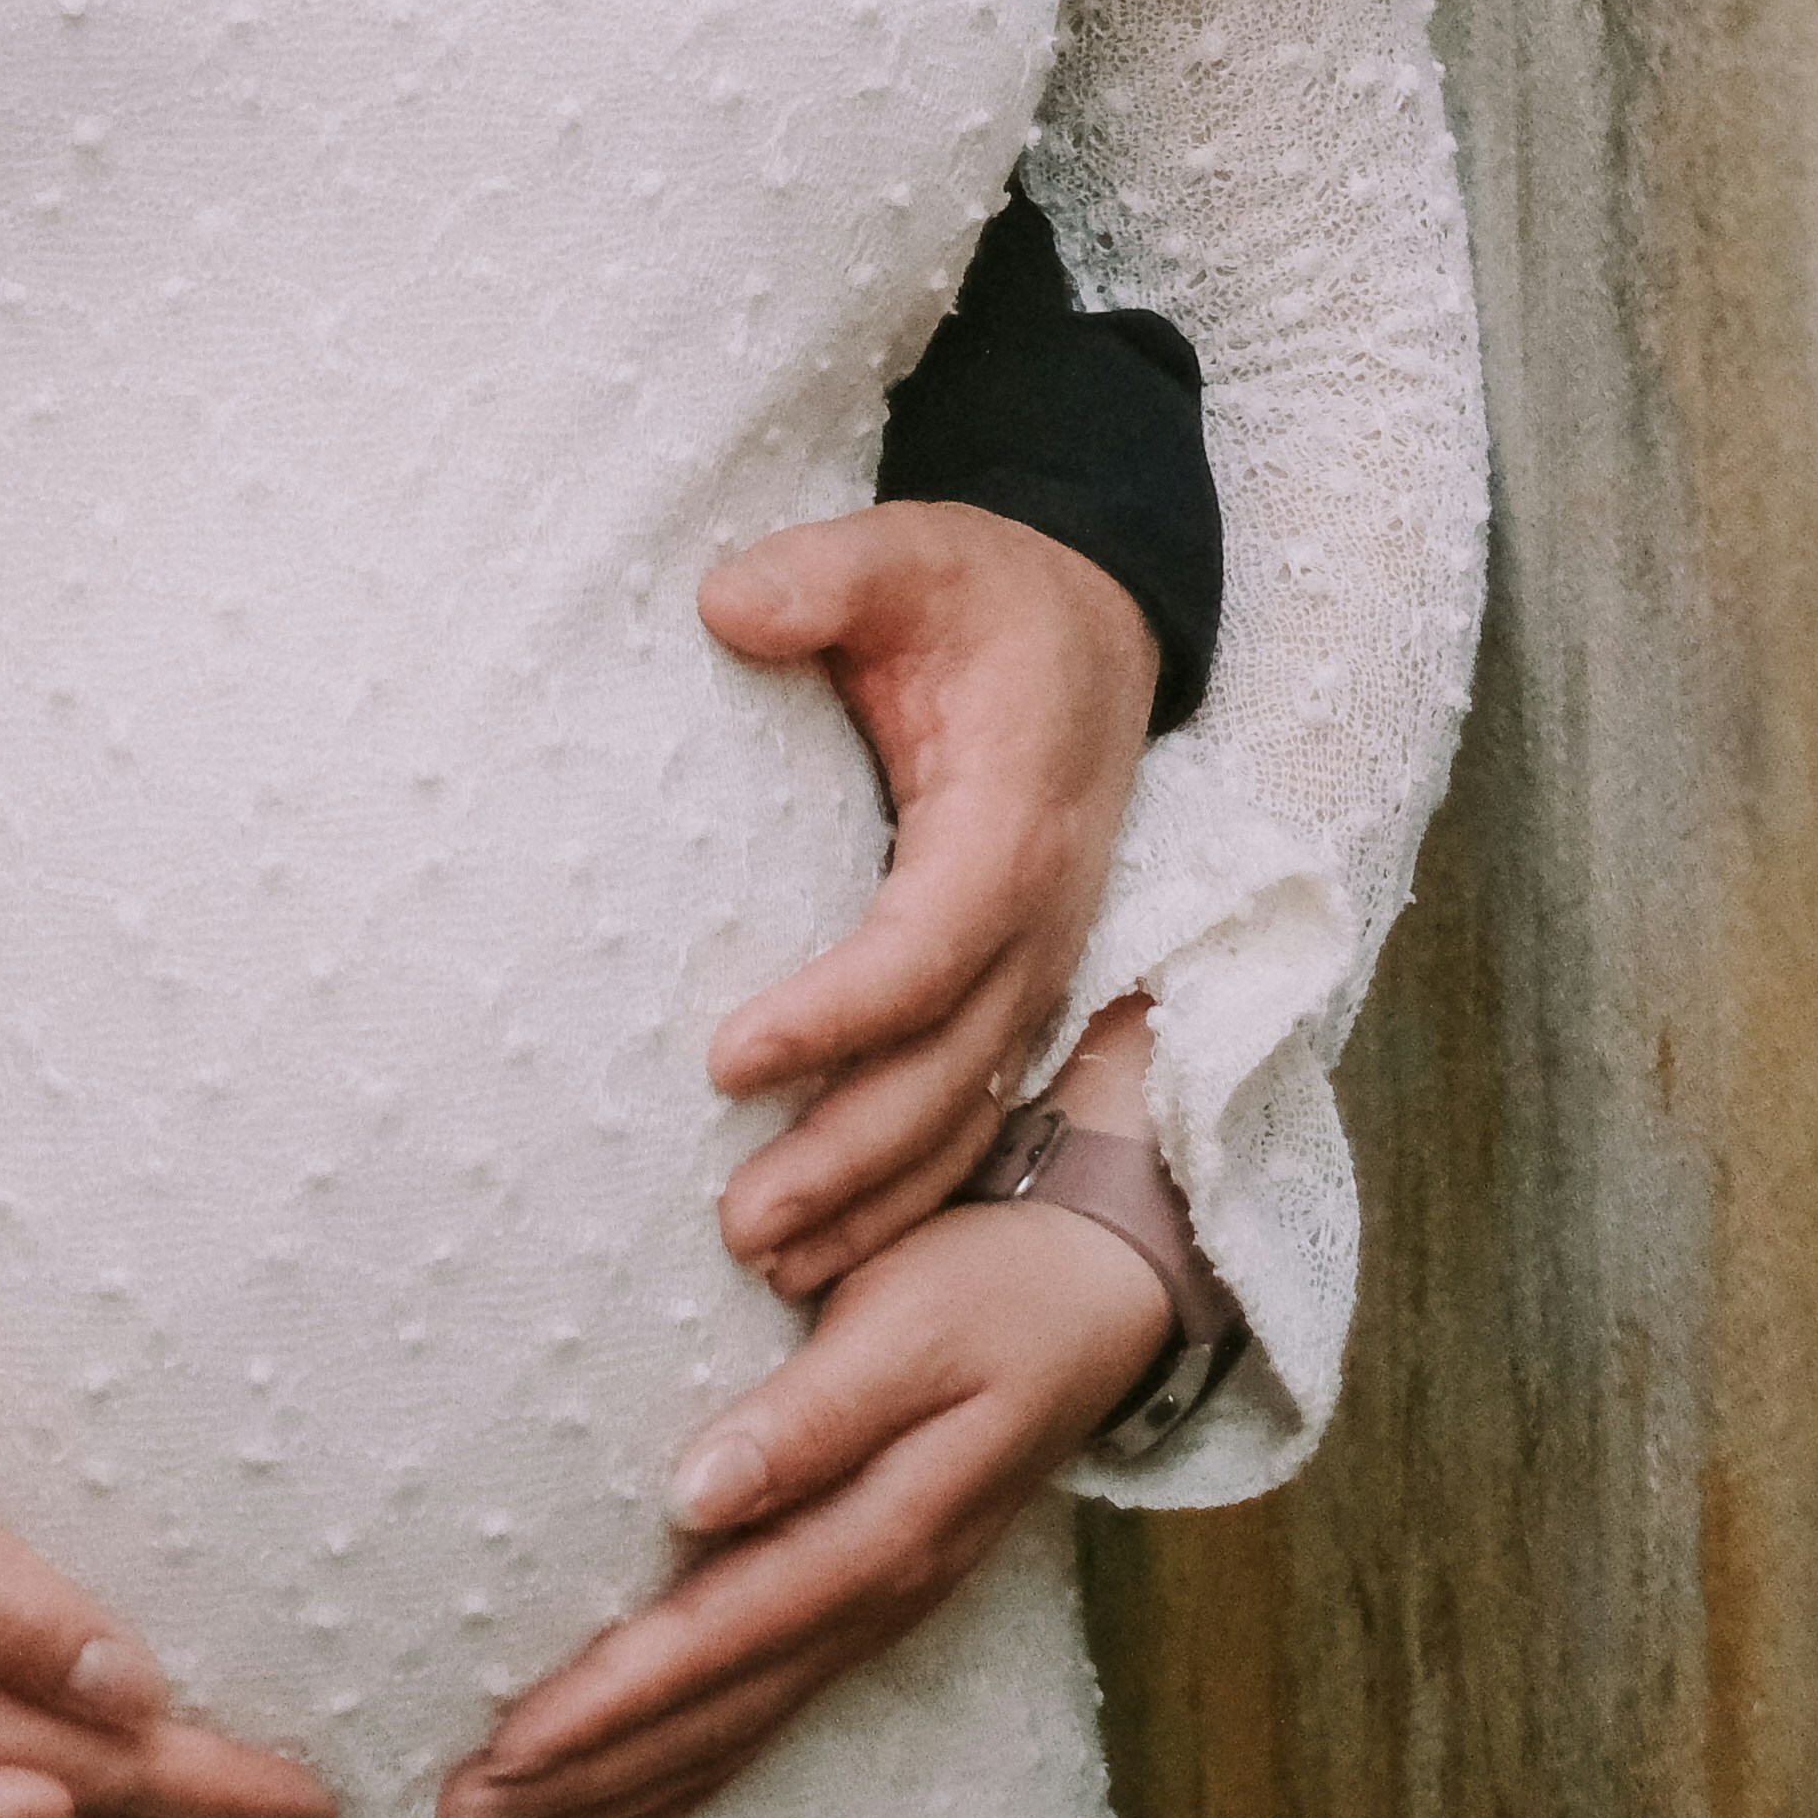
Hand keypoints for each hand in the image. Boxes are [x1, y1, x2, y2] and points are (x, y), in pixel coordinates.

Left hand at [431, 1175, 1174, 1817]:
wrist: (1102, 1289)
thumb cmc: (991, 1286)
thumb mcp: (909, 1325)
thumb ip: (809, 1415)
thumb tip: (695, 1492)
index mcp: (877, 1534)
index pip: (716, 1637)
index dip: (611, 1699)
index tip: (506, 1747)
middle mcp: (874, 1599)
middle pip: (712, 1712)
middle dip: (584, 1772)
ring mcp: (876, 1615)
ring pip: (732, 1731)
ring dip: (617, 1788)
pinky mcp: (870, 1605)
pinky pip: (767, 1716)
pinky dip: (690, 1776)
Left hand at [697, 502, 1154, 1300]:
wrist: (1094, 618)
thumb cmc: (984, 594)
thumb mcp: (909, 549)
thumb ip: (821, 572)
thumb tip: (723, 606)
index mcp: (1012, 824)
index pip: (925, 950)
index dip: (833, 1016)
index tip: (725, 1060)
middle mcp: (1041, 918)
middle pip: (950, 1070)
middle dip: (848, 1159)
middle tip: (738, 1224)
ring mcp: (1042, 965)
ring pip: (969, 1112)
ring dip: (876, 1199)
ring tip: (771, 1267)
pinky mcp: (1021, 987)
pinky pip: (975, 1107)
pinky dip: (911, 1185)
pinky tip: (834, 1243)